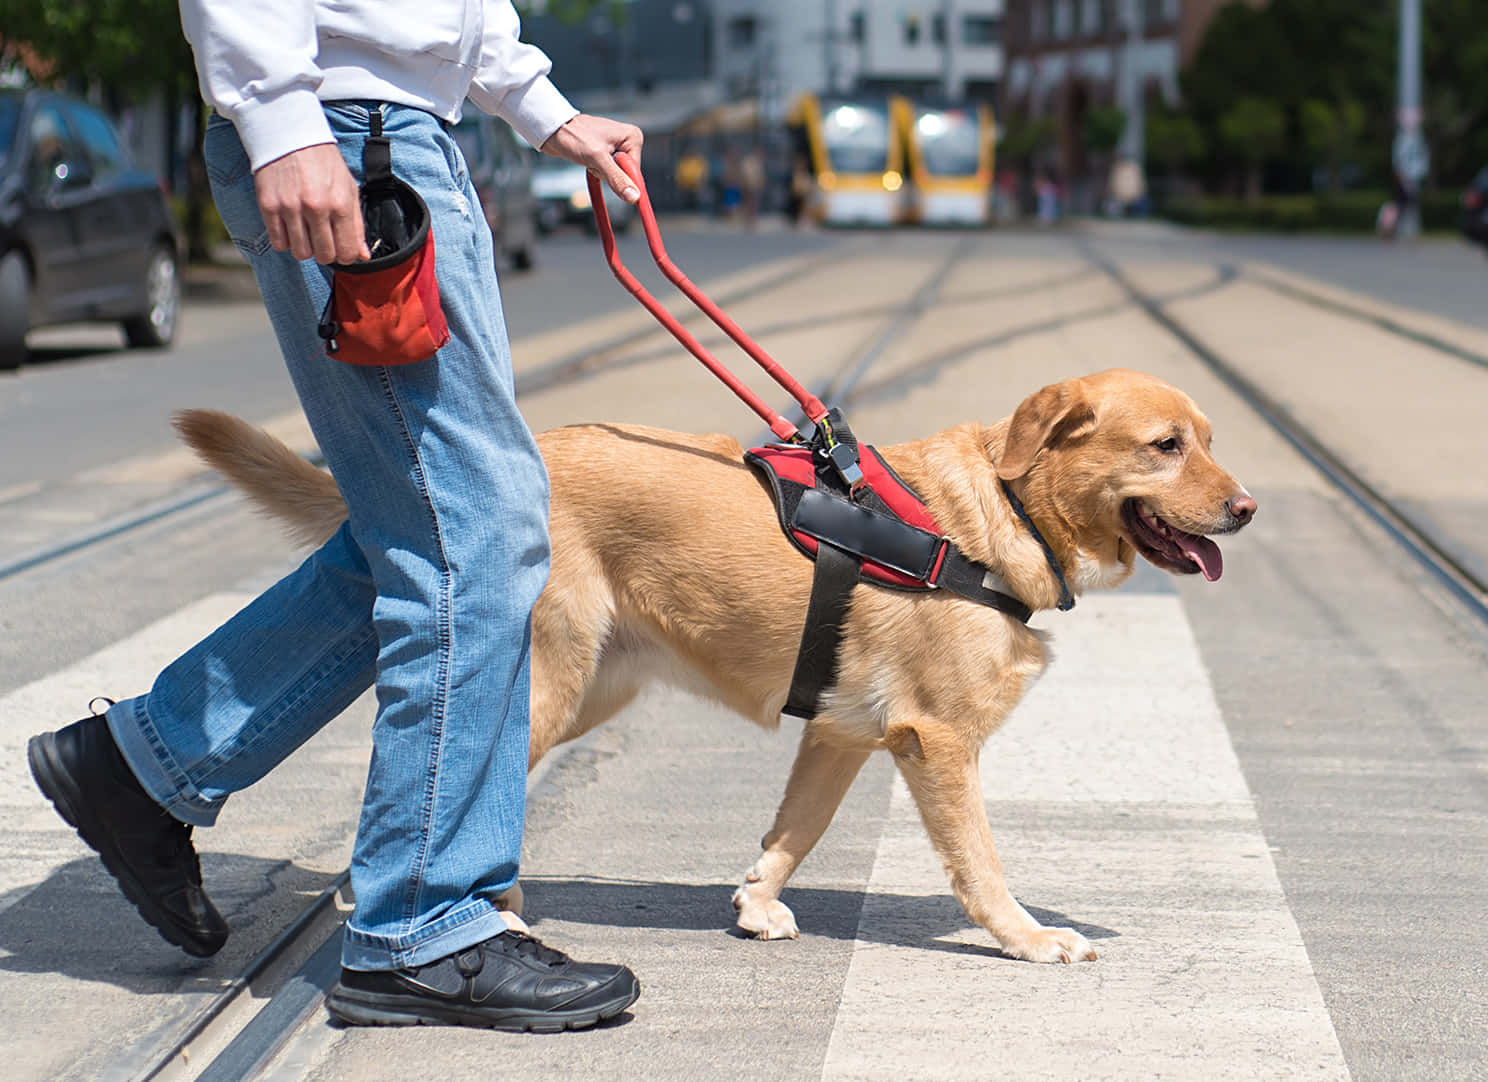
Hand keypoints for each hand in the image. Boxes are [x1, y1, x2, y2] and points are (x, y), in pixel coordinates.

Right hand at [253, 143, 370, 264]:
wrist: (290, 136)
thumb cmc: (323, 162)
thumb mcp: (349, 188)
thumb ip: (356, 224)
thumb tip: (363, 255)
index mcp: (340, 203)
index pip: (346, 252)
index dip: (346, 255)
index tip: (341, 249)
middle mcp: (315, 208)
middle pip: (323, 256)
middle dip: (326, 253)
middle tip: (324, 240)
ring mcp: (290, 208)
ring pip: (300, 253)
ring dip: (305, 248)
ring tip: (307, 232)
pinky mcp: (269, 207)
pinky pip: (279, 243)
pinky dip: (286, 240)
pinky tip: (291, 227)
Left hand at [541, 114, 644, 203]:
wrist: (554, 130)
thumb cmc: (574, 136)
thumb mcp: (597, 159)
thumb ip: (617, 179)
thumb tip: (634, 197)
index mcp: (633, 137)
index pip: (635, 171)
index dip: (620, 177)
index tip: (605, 171)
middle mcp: (627, 141)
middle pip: (625, 174)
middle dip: (607, 173)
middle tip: (594, 160)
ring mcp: (617, 148)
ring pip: (614, 176)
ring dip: (599, 173)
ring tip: (588, 158)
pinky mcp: (606, 154)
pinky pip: (606, 174)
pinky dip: (596, 174)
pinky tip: (588, 164)